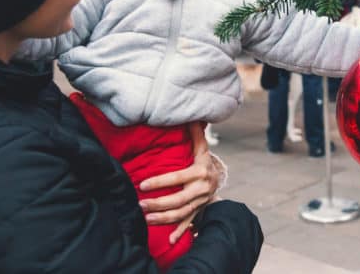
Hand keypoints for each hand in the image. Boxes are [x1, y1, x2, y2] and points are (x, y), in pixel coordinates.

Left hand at [138, 122, 224, 243]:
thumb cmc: (203, 162)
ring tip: (146, 218)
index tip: (143, 184)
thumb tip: (192, 117)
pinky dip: (180, 232)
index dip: (161, 182)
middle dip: (159, 203)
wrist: (219, 180)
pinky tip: (169, 241)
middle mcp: (202, 189)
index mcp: (200, 172)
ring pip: (182, 213)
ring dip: (164, 218)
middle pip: (179, 199)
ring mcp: (201, 202)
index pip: (178, 177)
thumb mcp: (201, 149)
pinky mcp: (199, 212)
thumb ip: (196, 135)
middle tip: (141, 204)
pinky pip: (189, 223)